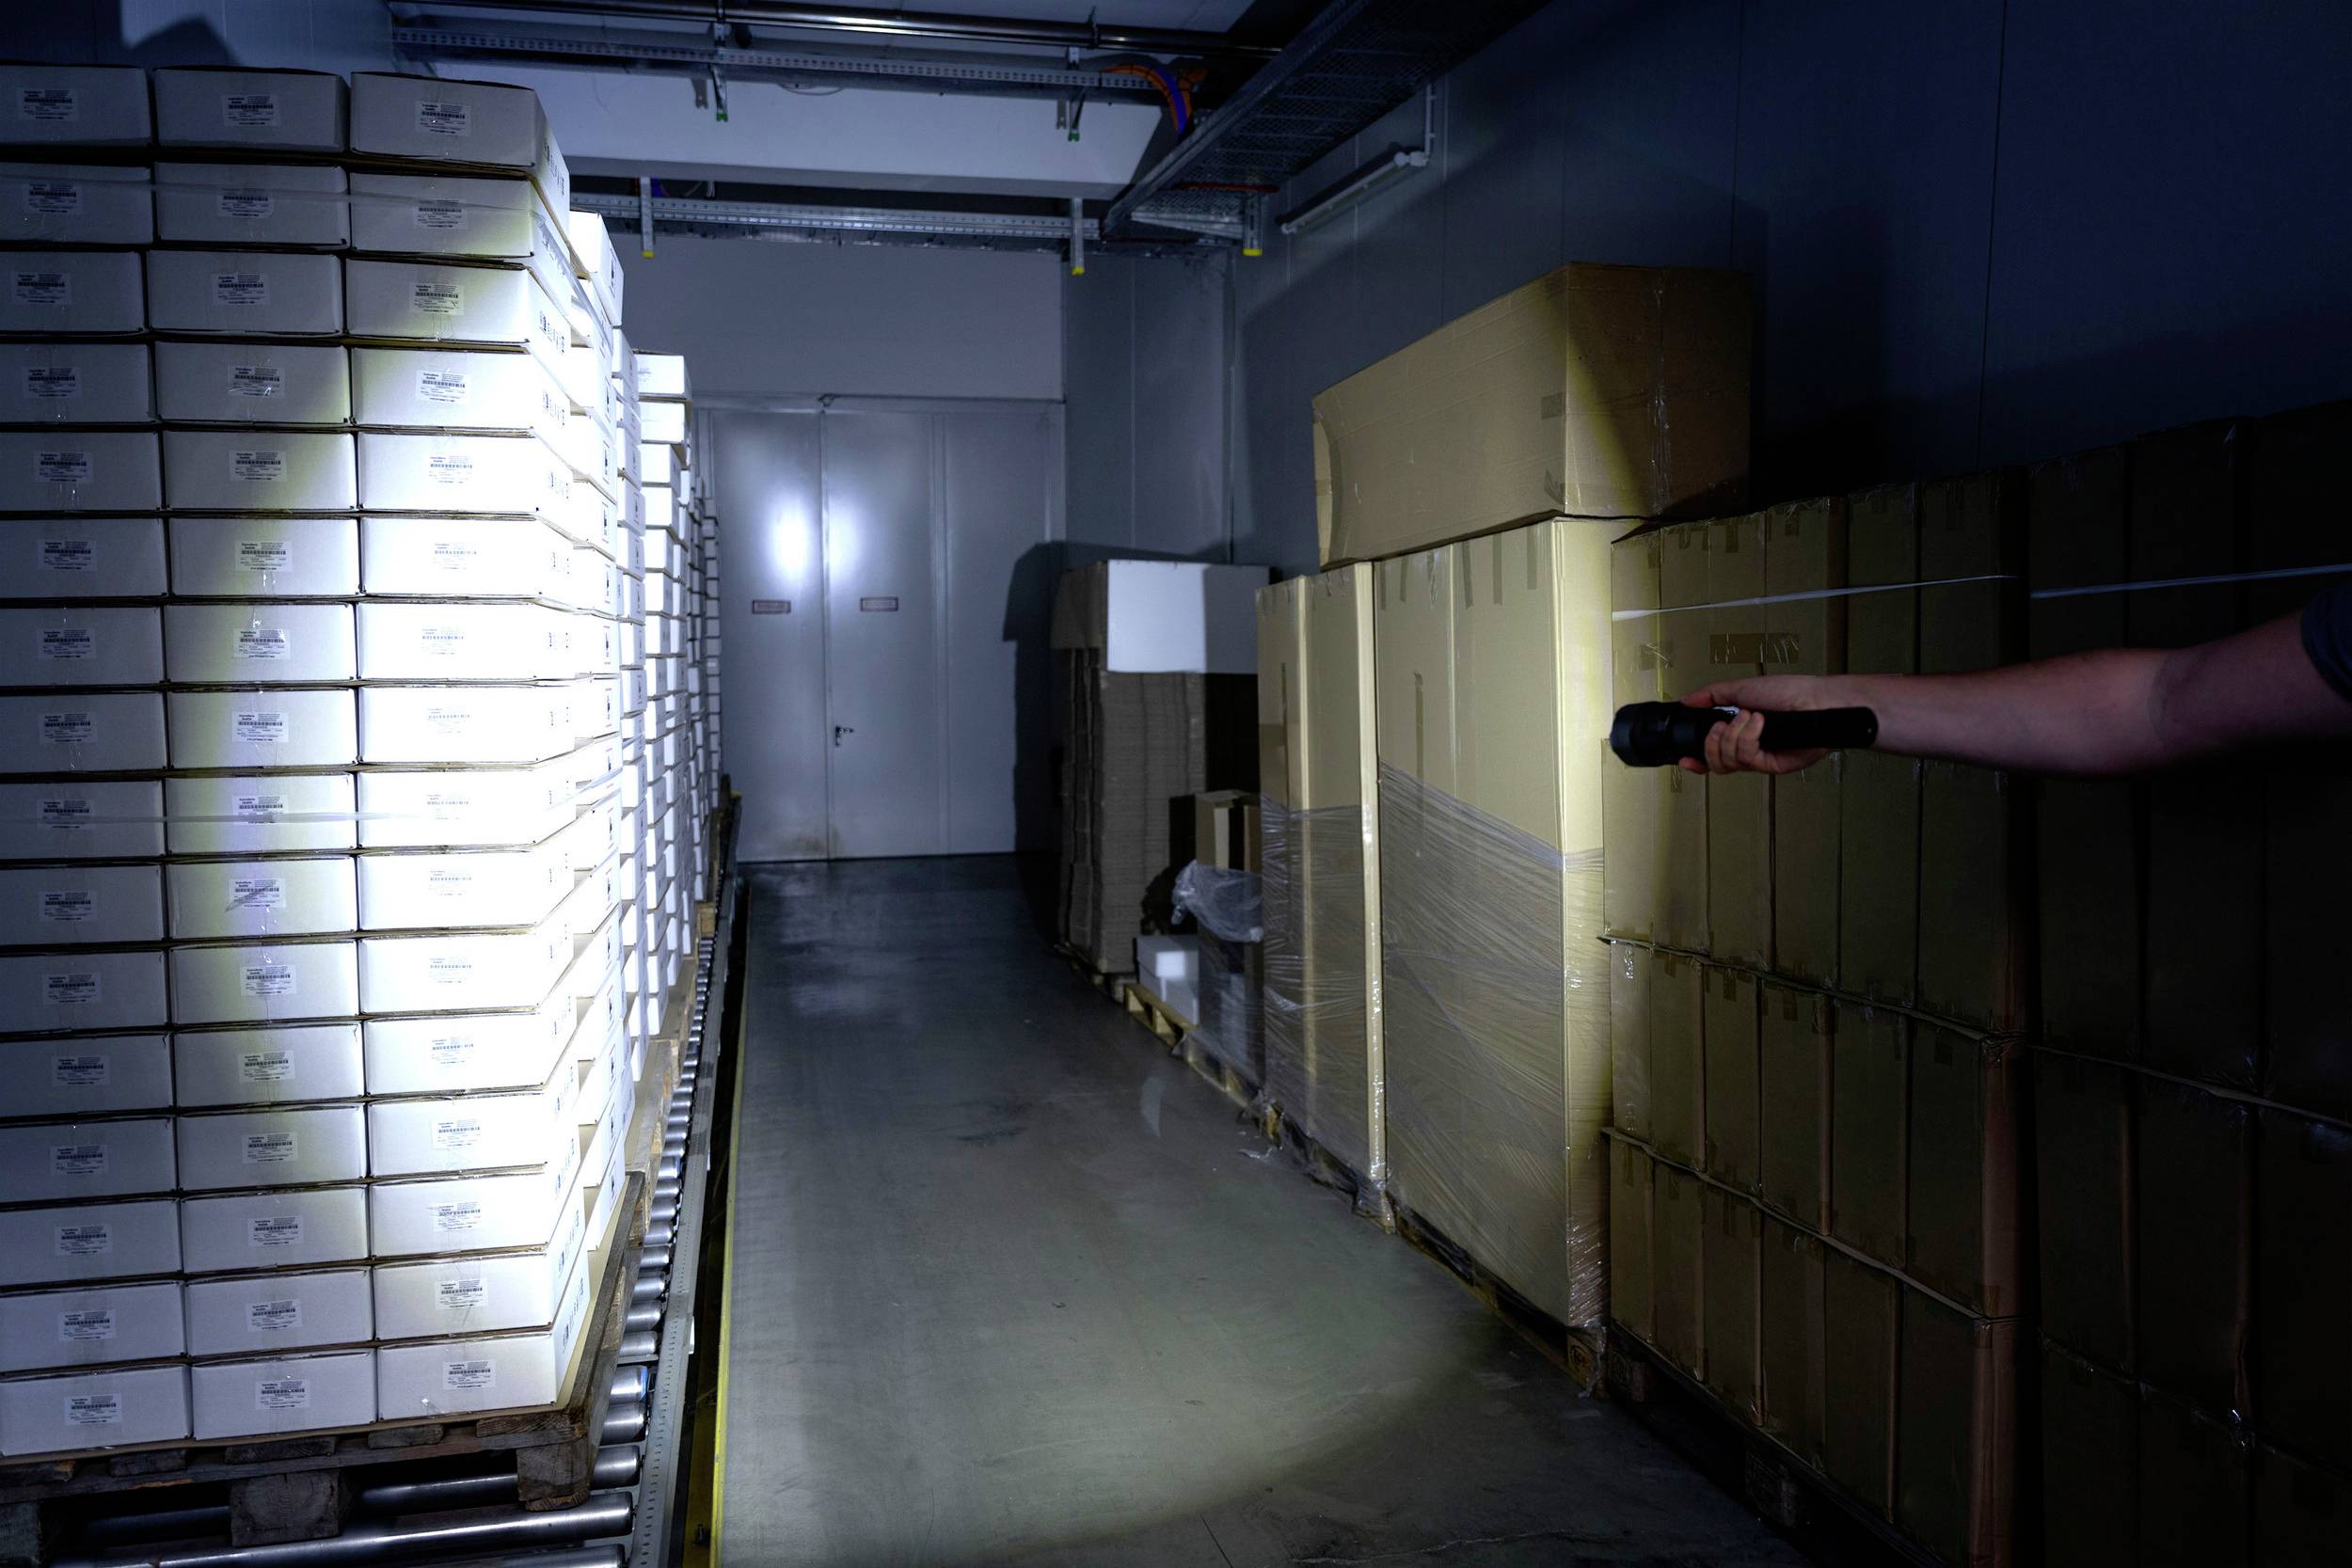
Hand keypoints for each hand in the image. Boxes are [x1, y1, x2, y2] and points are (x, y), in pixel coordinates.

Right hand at [1676, 677, 1839, 775]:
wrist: (1814, 700)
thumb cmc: (1787, 692)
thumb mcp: (1741, 688)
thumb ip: (1711, 695)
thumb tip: (1686, 700)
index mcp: (1739, 734)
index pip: (1712, 756)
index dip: (1696, 761)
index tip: (1685, 757)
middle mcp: (1748, 749)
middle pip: (1715, 763)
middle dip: (1711, 744)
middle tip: (1721, 725)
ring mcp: (1760, 759)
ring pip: (1728, 762)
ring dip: (1733, 735)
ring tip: (1749, 716)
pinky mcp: (1772, 765)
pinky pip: (1747, 758)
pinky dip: (1748, 737)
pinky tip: (1759, 723)